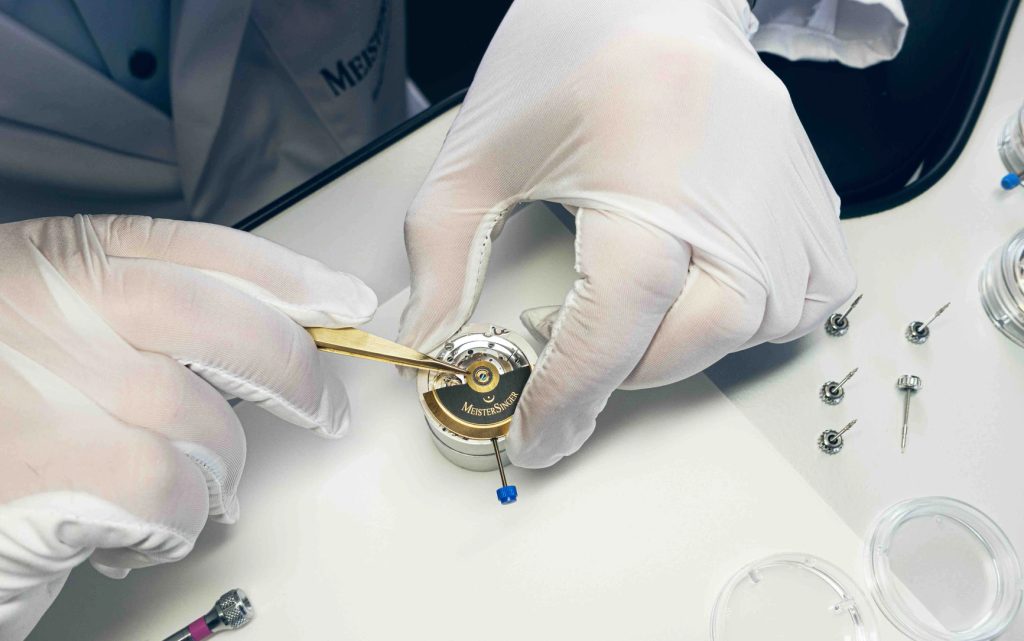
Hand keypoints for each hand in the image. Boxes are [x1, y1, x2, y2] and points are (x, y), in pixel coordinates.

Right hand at [0, 215, 375, 638]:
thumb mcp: (34, 327)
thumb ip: (125, 318)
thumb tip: (256, 334)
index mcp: (51, 261)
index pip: (199, 248)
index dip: (287, 274)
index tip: (342, 299)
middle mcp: (55, 308)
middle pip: (229, 326)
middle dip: (297, 372)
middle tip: (327, 412)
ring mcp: (55, 384)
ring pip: (208, 426)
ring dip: (213, 475)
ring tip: (178, 495)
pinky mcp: (56, 470)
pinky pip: (172, 494)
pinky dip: (172, 524)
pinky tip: (131, 534)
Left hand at [399, 0, 854, 467]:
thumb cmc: (564, 57)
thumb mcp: (479, 156)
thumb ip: (444, 255)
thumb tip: (434, 343)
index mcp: (649, 162)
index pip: (620, 311)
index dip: (573, 390)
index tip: (536, 435)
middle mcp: (734, 182)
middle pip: (702, 331)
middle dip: (626, 372)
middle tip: (572, 353)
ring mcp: (785, 189)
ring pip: (761, 324)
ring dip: (687, 346)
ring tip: (633, 311)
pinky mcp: (813, 193)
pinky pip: (813, 295)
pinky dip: (759, 320)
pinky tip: (704, 293)